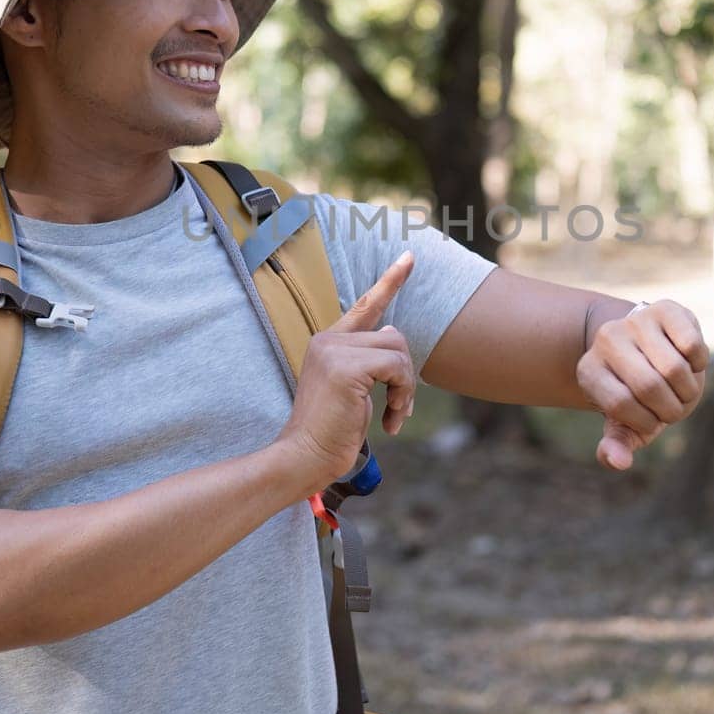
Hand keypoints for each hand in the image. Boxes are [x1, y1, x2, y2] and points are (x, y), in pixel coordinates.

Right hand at [276, 250, 416, 493]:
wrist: (304, 456)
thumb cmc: (331, 431)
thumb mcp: (353, 390)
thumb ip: (369, 362)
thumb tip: (393, 336)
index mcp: (328, 342)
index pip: (365, 306)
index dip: (390, 281)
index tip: (409, 258)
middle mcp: (328, 339)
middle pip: (394, 338)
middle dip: (405, 377)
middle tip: (399, 409)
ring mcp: (334, 350)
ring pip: (398, 352)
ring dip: (405, 389)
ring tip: (393, 416)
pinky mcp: (345, 367)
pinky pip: (395, 368)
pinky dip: (401, 395)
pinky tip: (389, 421)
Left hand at [576, 299, 707, 470]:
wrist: (647, 349)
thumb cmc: (637, 394)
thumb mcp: (625, 422)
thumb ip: (617, 445)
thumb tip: (618, 462)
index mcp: (589, 371)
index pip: (620, 405)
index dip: (645, 422)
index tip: (650, 421)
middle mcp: (606, 340)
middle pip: (649, 386)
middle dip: (671, 409)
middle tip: (673, 409)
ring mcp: (634, 321)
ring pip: (674, 367)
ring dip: (689, 389)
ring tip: (682, 388)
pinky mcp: (665, 309)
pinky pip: (692, 344)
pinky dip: (699, 364)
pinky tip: (690, 363)